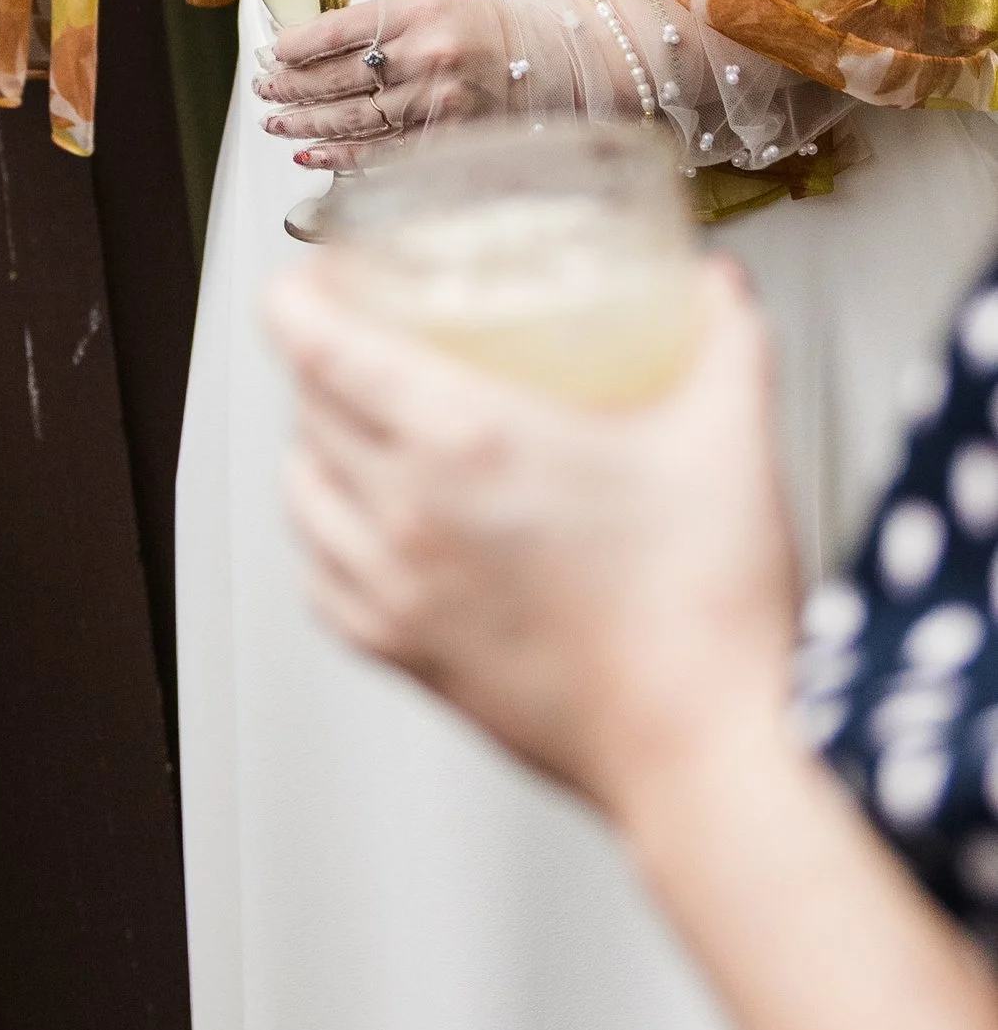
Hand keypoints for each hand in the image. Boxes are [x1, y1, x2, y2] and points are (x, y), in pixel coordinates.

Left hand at [258, 0, 525, 168]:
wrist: (550, 62)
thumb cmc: (484, 32)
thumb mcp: (430, 6)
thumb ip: (377, 24)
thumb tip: (310, 46)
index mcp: (418, 12)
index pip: (335, 30)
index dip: (294, 47)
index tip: (272, 54)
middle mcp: (426, 55)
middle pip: (337, 78)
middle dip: (290, 87)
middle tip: (265, 90)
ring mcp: (437, 102)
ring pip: (351, 118)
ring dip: (305, 123)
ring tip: (276, 122)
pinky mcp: (447, 139)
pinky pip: (380, 152)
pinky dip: (339, 155)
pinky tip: (311, 153)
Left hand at [264, 255, 797, 821]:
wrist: (706, 754)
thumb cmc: (706, 612)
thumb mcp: (730, 435)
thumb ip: (725, 337)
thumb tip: (714, 286)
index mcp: (463, 440)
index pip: (316, 342)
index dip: (300, 293)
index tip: (318, 276)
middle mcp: (406, 511)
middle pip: (306, 406)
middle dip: (320, 357)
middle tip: (362, 336)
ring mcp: (395, 589)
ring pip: (299, 491)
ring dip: (316, 446)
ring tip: (360, 426)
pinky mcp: (404, 655)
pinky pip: (321, 578)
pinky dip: (327, 538)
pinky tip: (367, 529)